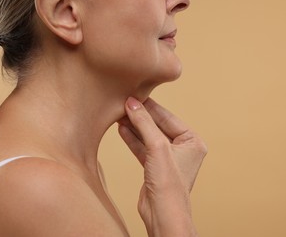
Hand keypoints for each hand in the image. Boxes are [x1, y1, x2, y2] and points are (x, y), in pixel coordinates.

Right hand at [118, 97, 206, 236]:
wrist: (162, 214)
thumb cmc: (168, 185)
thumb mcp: (157, 147)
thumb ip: (144, 123)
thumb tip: (132, 103)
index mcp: (192, 142)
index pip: (168, 118)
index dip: (150, 107)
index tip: (134, 96)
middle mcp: (182, 149)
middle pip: (157, 126)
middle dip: (140, 117)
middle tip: (124, 104)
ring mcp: (167, 158)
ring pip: (148, 137)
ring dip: (134, 126)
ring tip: (119, 114)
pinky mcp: (154, 167)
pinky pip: (142, 147)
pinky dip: (132, 139)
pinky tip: (121, 129)